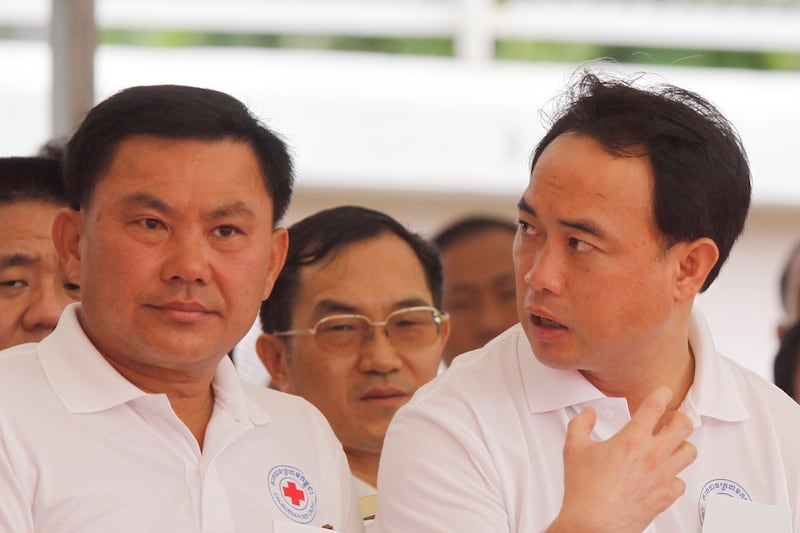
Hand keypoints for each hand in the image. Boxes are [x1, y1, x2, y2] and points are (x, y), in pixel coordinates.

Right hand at [547, 387, 696, 532]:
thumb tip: (588, 414)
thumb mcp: (574, 448)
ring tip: (672, 442)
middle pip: (684, 425)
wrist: (593, 524)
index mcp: (633, 439)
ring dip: (681, 444)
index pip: (656, 406)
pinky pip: (681, 481)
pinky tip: (664, 473)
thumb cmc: (585, 491)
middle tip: (671, 417)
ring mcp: (663, 477)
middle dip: (679, 417)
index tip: (663, 392)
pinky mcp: (666, 497)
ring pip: (690, 452)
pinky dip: (675, 475)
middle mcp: (653, 456)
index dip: (662, 394)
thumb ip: (581, 424)